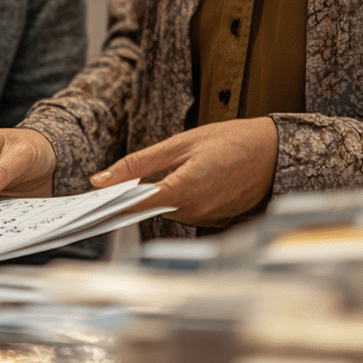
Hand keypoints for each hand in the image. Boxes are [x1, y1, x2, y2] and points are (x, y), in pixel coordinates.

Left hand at [90, 118, 278, 227]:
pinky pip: (185, 212)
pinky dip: (177, 200)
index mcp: (182, 191)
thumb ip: (138, 164)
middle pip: (148, 209)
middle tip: (110, 183)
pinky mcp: (214, 222)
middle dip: (133, 196)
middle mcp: (193, 213)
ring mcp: (205, 221)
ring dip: (156, 197)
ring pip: (166, 211)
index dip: (108, 204)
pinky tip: (182, 181)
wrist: (275, 152)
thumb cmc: (229, 140)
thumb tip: (101, 179)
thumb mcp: (180, 143)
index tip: (87, 203)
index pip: (133, 206)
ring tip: (153, 176)